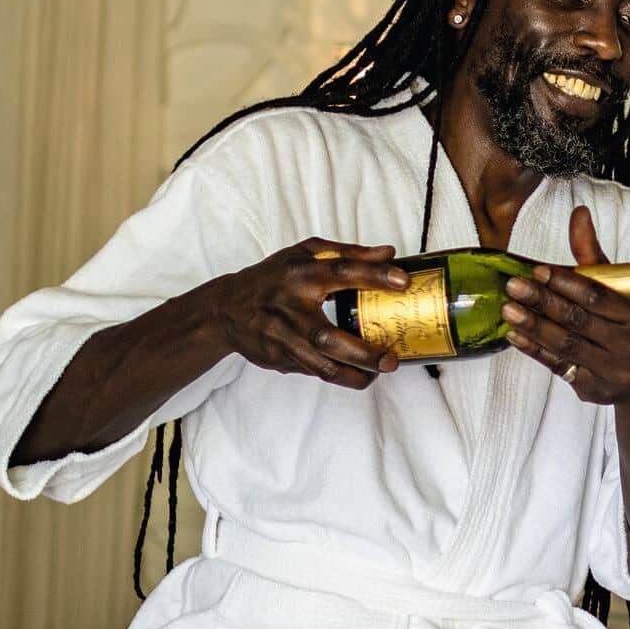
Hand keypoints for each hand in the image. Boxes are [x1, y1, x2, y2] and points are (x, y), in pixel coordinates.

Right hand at [204, 238, 404, 388]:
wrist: (226, 309)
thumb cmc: (271, 278)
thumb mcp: (304, 255)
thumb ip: (347, 253)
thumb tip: (388, 253)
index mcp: (300, 276)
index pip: (341, 271)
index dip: (373, 275)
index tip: (403, 280)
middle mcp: (290, 309)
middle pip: (328, 337)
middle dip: (363, 353)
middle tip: (391, 359)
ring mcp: (282, 339)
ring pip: (320, 366)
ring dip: (353, 374)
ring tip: (378, 373)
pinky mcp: (278, 359)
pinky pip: (314, 372)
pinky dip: (338, 375)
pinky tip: (357, 373)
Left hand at [500, 205, 629, 403]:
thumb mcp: (624, 293)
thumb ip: (595, 258)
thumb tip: (578, 215)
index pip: (598, 297)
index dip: (567, 283)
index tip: (539, 271)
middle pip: (579, 320)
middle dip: (543, 301)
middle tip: (513, 286)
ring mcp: (613, 371)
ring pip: (566, 345)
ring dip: (533, 326)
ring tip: (508, 309)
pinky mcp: (594, 390)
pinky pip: (559, 366)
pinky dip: (535, 350)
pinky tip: (515, 336)